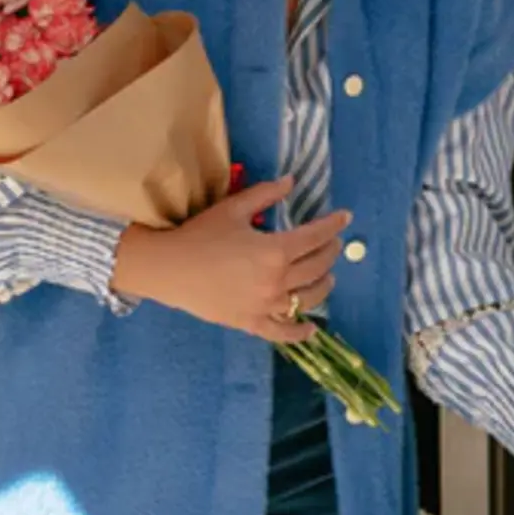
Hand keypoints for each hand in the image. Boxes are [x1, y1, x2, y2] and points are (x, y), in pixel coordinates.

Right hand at [111, 177, 348, 343]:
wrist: (169, 269)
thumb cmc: (200, 235)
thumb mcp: (234, 208)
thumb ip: (266, 194)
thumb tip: (292, 181)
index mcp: (275, 251)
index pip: (315, 237)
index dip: (333, 225)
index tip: (345, 217)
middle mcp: (277, 281)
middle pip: (317, 267)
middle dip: (330, 251)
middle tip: (333, 243)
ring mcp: (266, 306)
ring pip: (307, 299)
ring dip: (323, 286)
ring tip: (327, 276)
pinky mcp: (252, 323)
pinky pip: (283, 333)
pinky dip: (301, 332)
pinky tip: (312, 328)